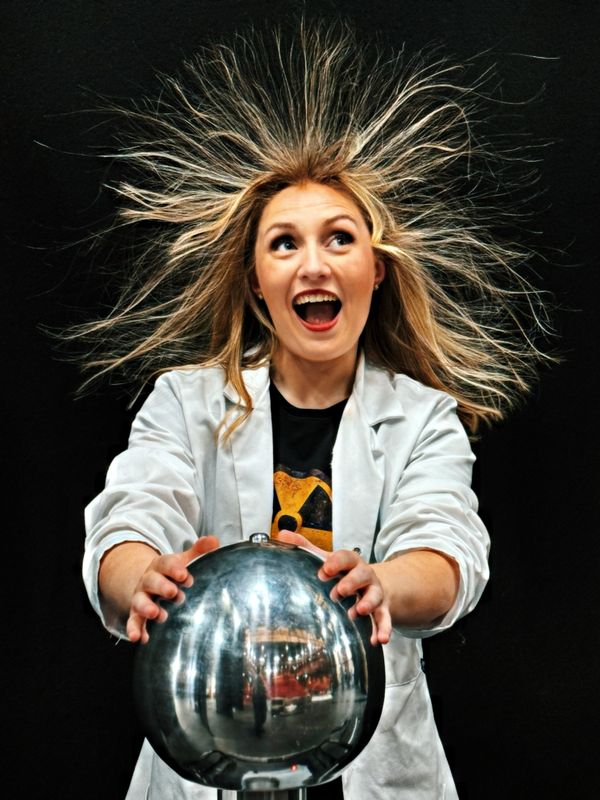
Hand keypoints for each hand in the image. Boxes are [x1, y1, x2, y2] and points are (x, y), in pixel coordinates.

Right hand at [127, 536, 219, 642]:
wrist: (147, 581)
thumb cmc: (170, 573)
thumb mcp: (182, 560)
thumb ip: (198, 550)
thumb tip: (215, 540)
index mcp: (160, 566)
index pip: (166, 564)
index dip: (174, 569)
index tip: (185, 576)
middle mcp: (148, 580)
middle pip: (152, 581)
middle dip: (162, 586)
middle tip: (173, 592)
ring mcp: (141, 597)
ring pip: (139, 601)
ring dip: (147, 607)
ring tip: (157, 614)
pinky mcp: (136, 613)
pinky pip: (133, 621)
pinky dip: (135, 629)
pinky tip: (141, 638)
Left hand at [276, 531, 390, 644]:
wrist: (374, 583)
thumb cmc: (345, 572)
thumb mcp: (327, 559)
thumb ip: (306, 547)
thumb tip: (282, 535)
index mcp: (351, 562)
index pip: (346, 557)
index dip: (336, 563)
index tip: (323, 571)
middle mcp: (365, 576)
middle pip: (363, 574)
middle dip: (351, 582)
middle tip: (338, 591)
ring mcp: (375, 592)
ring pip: (375, 596)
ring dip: (367, 603)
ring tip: (357, 612)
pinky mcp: (382, 610)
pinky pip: (385, 619)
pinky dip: (383, 629)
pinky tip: (378, 640)